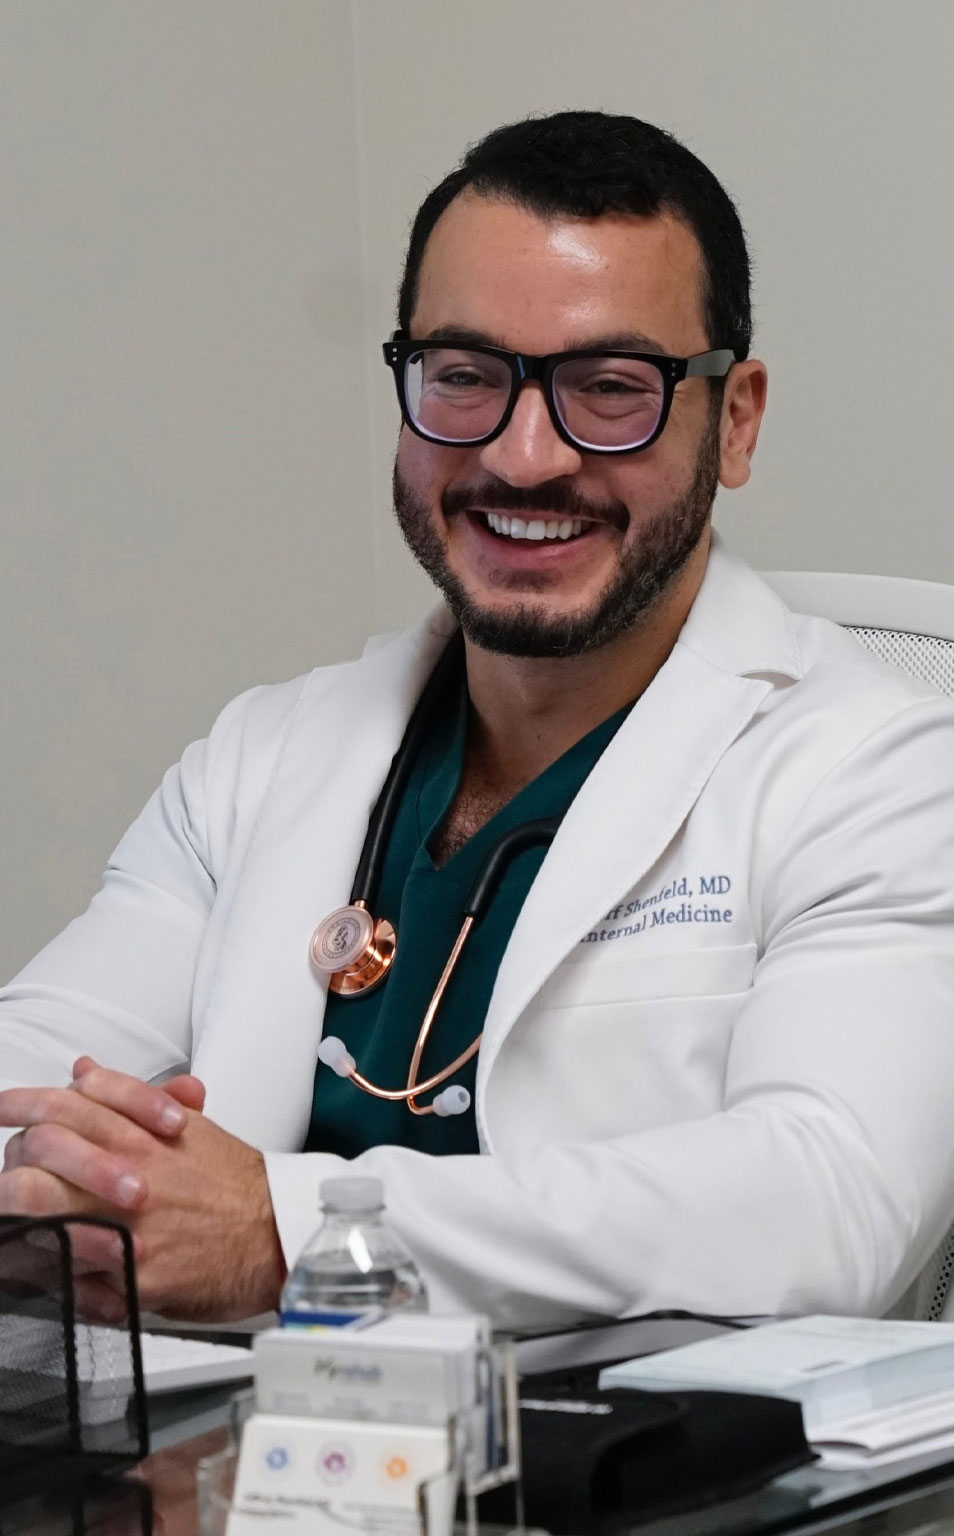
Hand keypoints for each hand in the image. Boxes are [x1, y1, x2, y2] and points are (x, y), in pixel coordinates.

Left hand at [0, 1062, 284, 1321]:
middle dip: (13, 1165)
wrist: (277, 1232)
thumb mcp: (186, 1127)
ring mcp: (130, 1226)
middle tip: (9, 1176)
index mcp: (142, 1134)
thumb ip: (128, 1099)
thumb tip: (83, 1071)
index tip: (0, 1109)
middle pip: (43, 1152)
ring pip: (43, 1214)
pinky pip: (69, 1276)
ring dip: (19, 1220)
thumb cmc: (233, 1184)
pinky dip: (47, 1272)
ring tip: (14, 1228)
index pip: (67, 1103)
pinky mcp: (135, 1278)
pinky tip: (39, 1270)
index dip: (22, 1102)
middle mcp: (132, 1173)